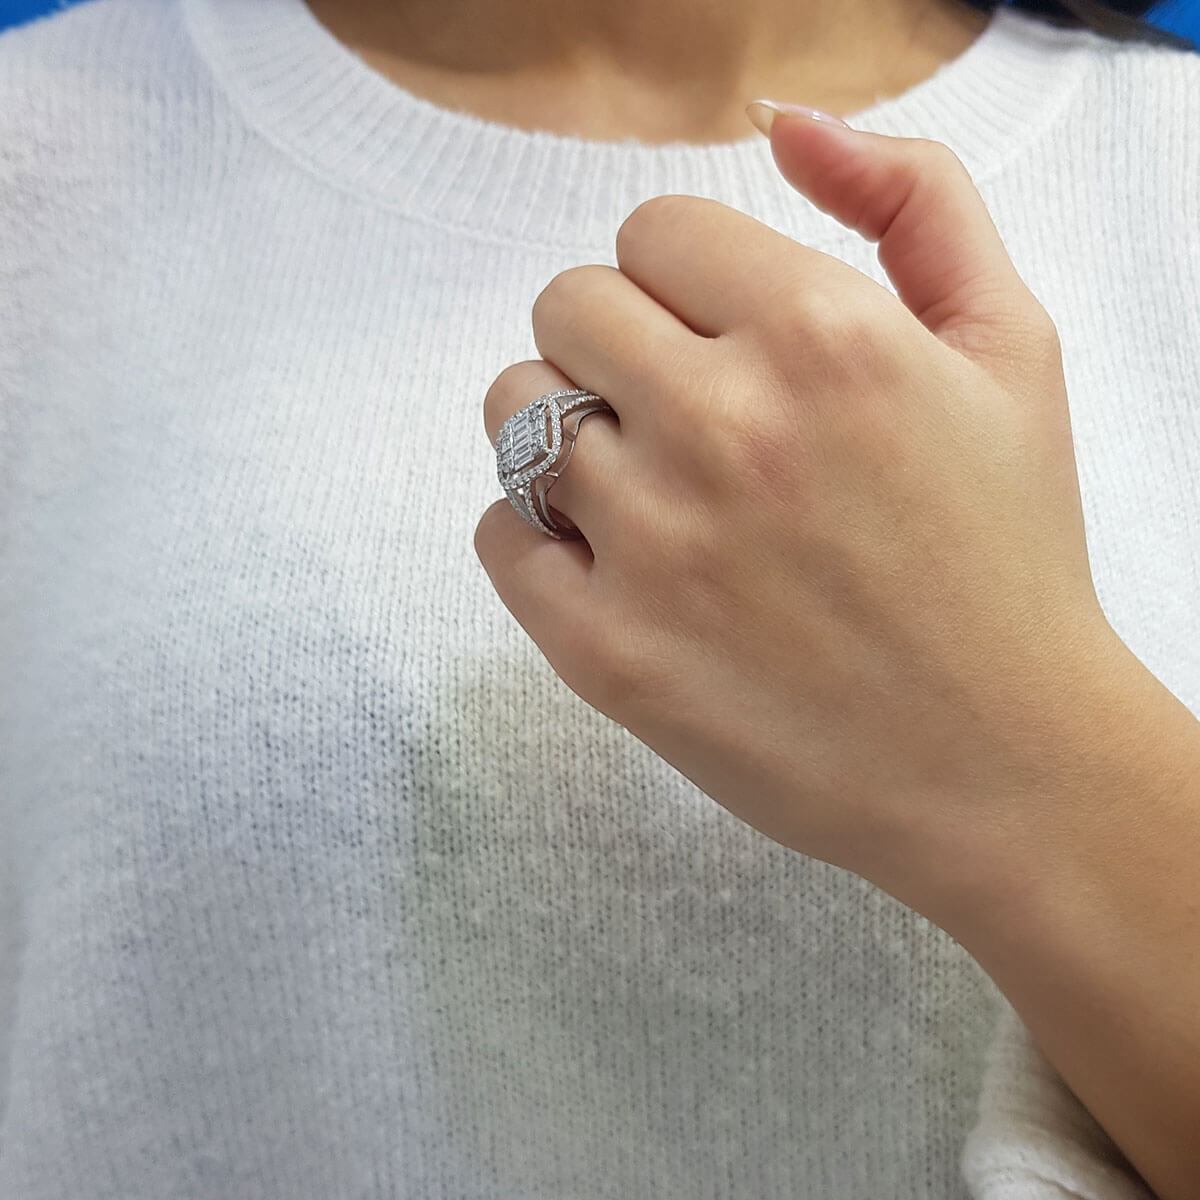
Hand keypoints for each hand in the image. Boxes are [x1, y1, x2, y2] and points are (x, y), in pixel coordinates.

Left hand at [474, 108, 1123, 914]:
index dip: (680, 278)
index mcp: (819, 334)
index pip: (650, 233)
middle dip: (615, 342)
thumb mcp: (1010, 345)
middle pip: (567, 307)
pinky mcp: (605, 651)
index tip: (714, 332)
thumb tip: (788, 129)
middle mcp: (723, 427)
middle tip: (681, 411)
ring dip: (567, 430)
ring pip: (515, 412)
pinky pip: (498, 533)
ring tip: (649, 485)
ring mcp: (652, 546)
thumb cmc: (1008, 556)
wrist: (1000, 763)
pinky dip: (539, 533)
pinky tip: (615, 562)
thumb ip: (915, 200)